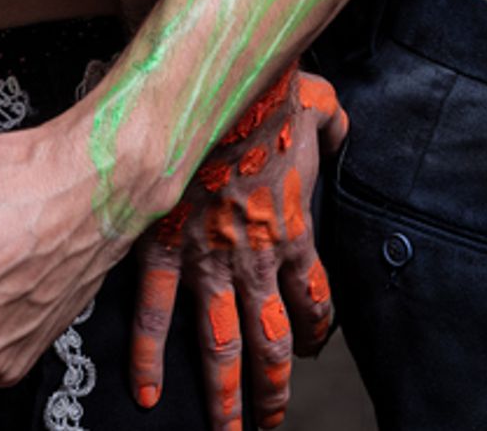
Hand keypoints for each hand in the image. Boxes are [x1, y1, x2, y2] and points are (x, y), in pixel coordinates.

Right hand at [130, 70, 348, 430]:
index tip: (313, 345)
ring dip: (223, 396)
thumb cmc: (268, 95)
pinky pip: (154, 315)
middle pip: (271, 343)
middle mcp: (254, 260)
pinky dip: (147, 359)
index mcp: (292, 230)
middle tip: (271, 422)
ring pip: (219, 347)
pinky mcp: (162, 249)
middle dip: (273, 388)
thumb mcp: (317, 105)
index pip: (312, 298)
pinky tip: (147, 394)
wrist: (218, 89)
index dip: (316, 328)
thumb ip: (330, 124)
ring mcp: (206, 261)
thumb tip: (339, 126)